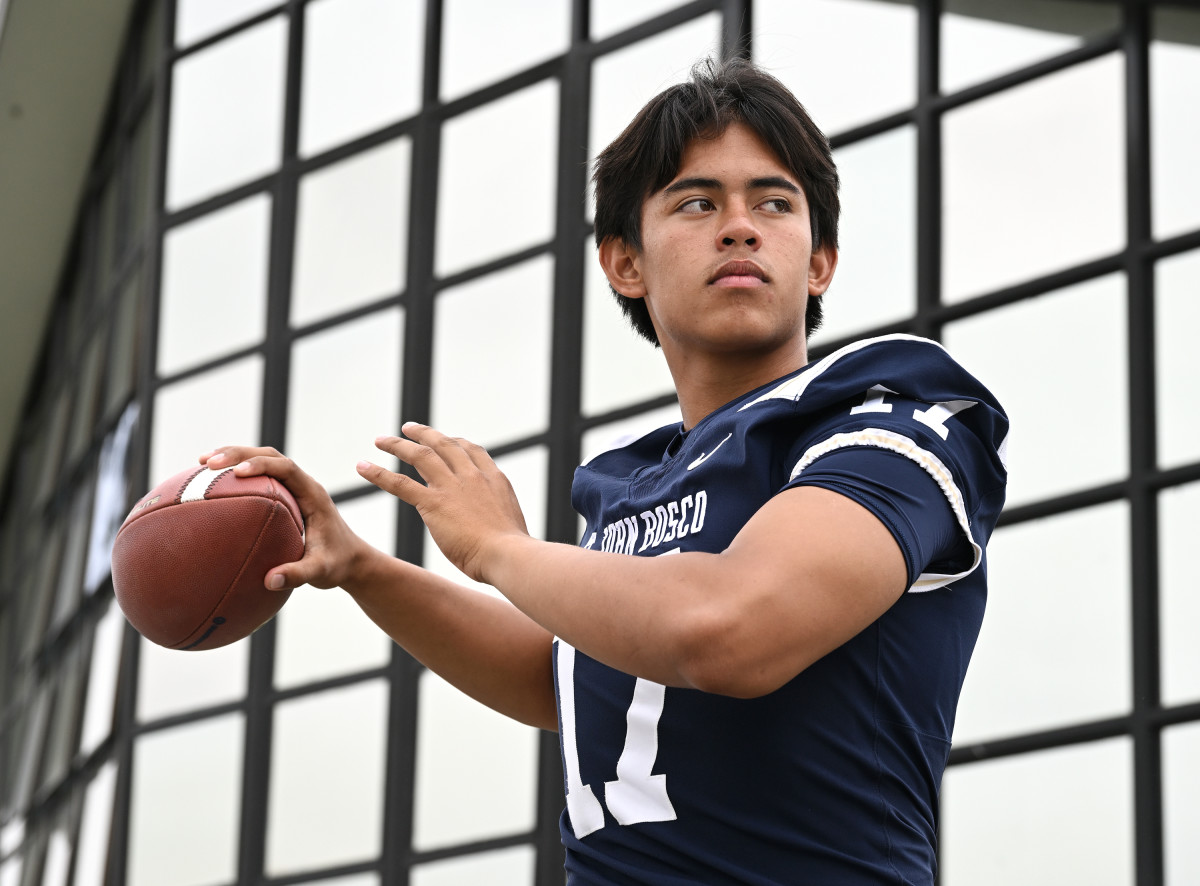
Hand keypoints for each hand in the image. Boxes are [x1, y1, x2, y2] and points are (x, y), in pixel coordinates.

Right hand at [198, 446, 373, 591]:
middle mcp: (303, 485)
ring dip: (234, 457)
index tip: (235, 472)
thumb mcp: (321, 572)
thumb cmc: (338, 564)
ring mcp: (294, 489)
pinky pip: (259, 477)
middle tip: (207, 462)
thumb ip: (299, 574)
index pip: (287, 469)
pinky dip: (235, 474)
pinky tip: (211, 484)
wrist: (351, 561)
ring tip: (202, 463)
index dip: (261, 465)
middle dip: (238, 453)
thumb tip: (269, 581)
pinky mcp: (285, 496)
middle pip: (270, 456)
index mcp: (313, 495)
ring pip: (263, 461)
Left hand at [359, 423, 528, 583]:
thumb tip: (492, 529)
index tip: (445, 439)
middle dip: (424, 434)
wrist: (508, 554)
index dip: (455, 442)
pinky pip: (400, 484)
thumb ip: (495, 517)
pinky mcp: (433, 503)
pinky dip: (378, 473)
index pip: (471, 450)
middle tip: (408, 428)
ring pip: (420, 456)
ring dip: (397, 446)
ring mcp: (452, 487)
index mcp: (494, 479)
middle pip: (444, 445)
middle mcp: (472, 476)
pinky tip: (362, 467)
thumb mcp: (510, 524)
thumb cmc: (512, 551)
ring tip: (380, 440)